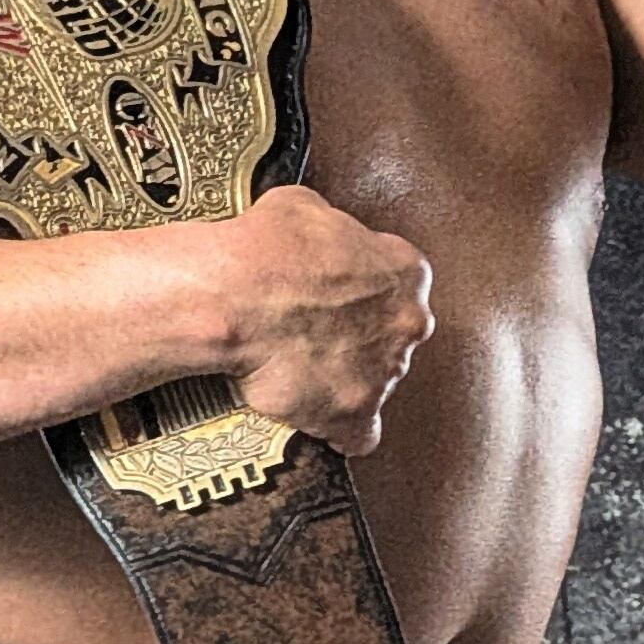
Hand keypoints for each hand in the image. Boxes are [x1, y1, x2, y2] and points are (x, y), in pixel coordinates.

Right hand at [208, 180, 433, 455]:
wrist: (236, 296)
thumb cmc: (267, 247)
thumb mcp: (303, 207)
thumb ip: (331, 228)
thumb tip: (319, 234)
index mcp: (405, 270)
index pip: (398, 285)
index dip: (362, 292)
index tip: (337, 296)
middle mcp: (407, 322)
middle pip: (393, 336)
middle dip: (361, 338)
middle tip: (316, 334)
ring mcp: (386, 372)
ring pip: (376, 383)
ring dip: (344, 380)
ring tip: (299, 374)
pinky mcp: (355, 413)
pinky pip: (359, 435)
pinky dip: (339, 432)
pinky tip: (314, 423)